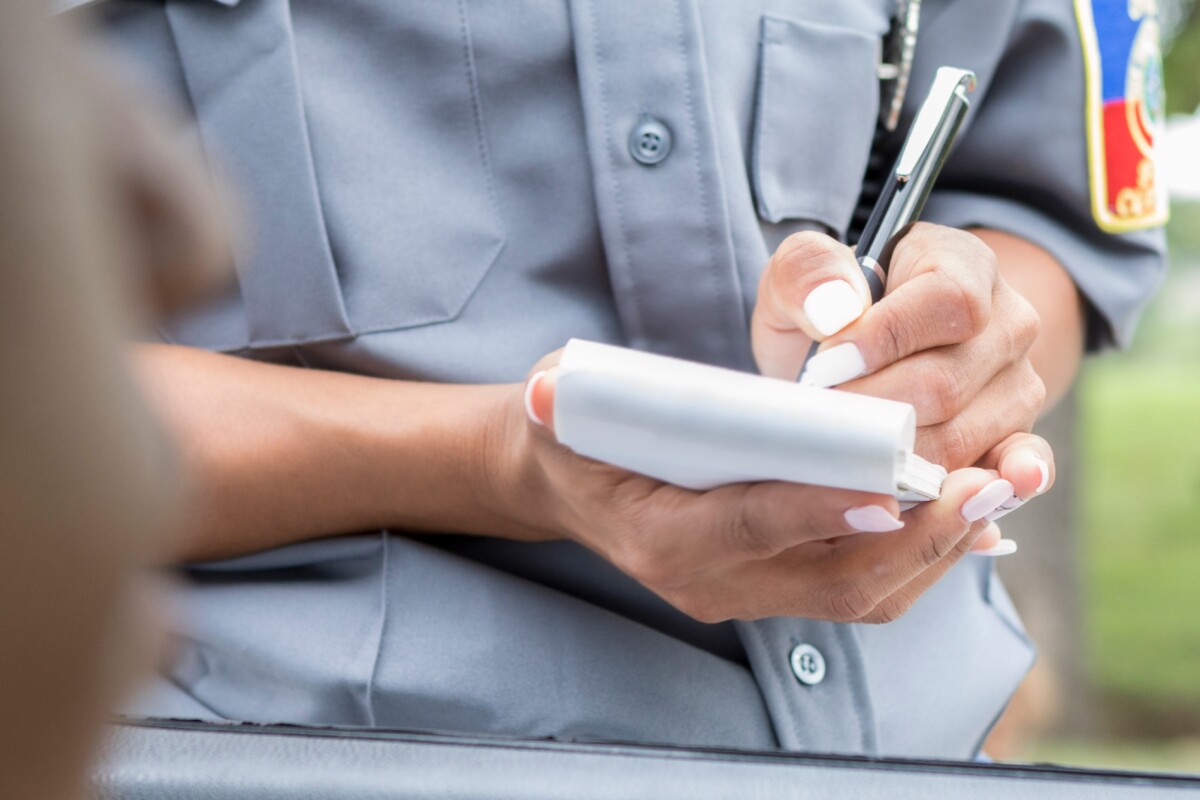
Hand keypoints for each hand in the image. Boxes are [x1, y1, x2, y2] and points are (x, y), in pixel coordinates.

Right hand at [479, 355, 1054, 624]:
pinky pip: (865, 584)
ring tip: (996, 491)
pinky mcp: (779, 586)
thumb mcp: (561, 401)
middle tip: (984, 484)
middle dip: (915, 535)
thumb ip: (560, 396)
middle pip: (832, 577)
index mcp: (659, 540)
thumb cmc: (574, 432)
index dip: (821, 508)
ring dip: (935, 546)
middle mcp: (711, 583)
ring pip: (863, 591)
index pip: (750, 528)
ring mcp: (749, 594)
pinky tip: (967, 511)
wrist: (569, 483)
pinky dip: (921, 552)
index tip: (892, 483)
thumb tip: (552, 390)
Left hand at [751, 224, 1045, 474]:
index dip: (885, 338)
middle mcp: (1008, 324)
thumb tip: (835, 310)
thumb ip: (806, 272)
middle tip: (818, 419)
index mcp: (963, 265)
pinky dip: (993, 485)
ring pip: (962, 436)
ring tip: (843, 451)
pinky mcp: (1014, 438)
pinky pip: (1017, 466)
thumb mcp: (798, 279)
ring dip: (892, 455)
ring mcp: (1017, 385)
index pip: (948, 302)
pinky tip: (972, 496)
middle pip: (947, 382)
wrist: (855, 357)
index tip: (825, 366)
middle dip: (872, 409)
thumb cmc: (829, 314)